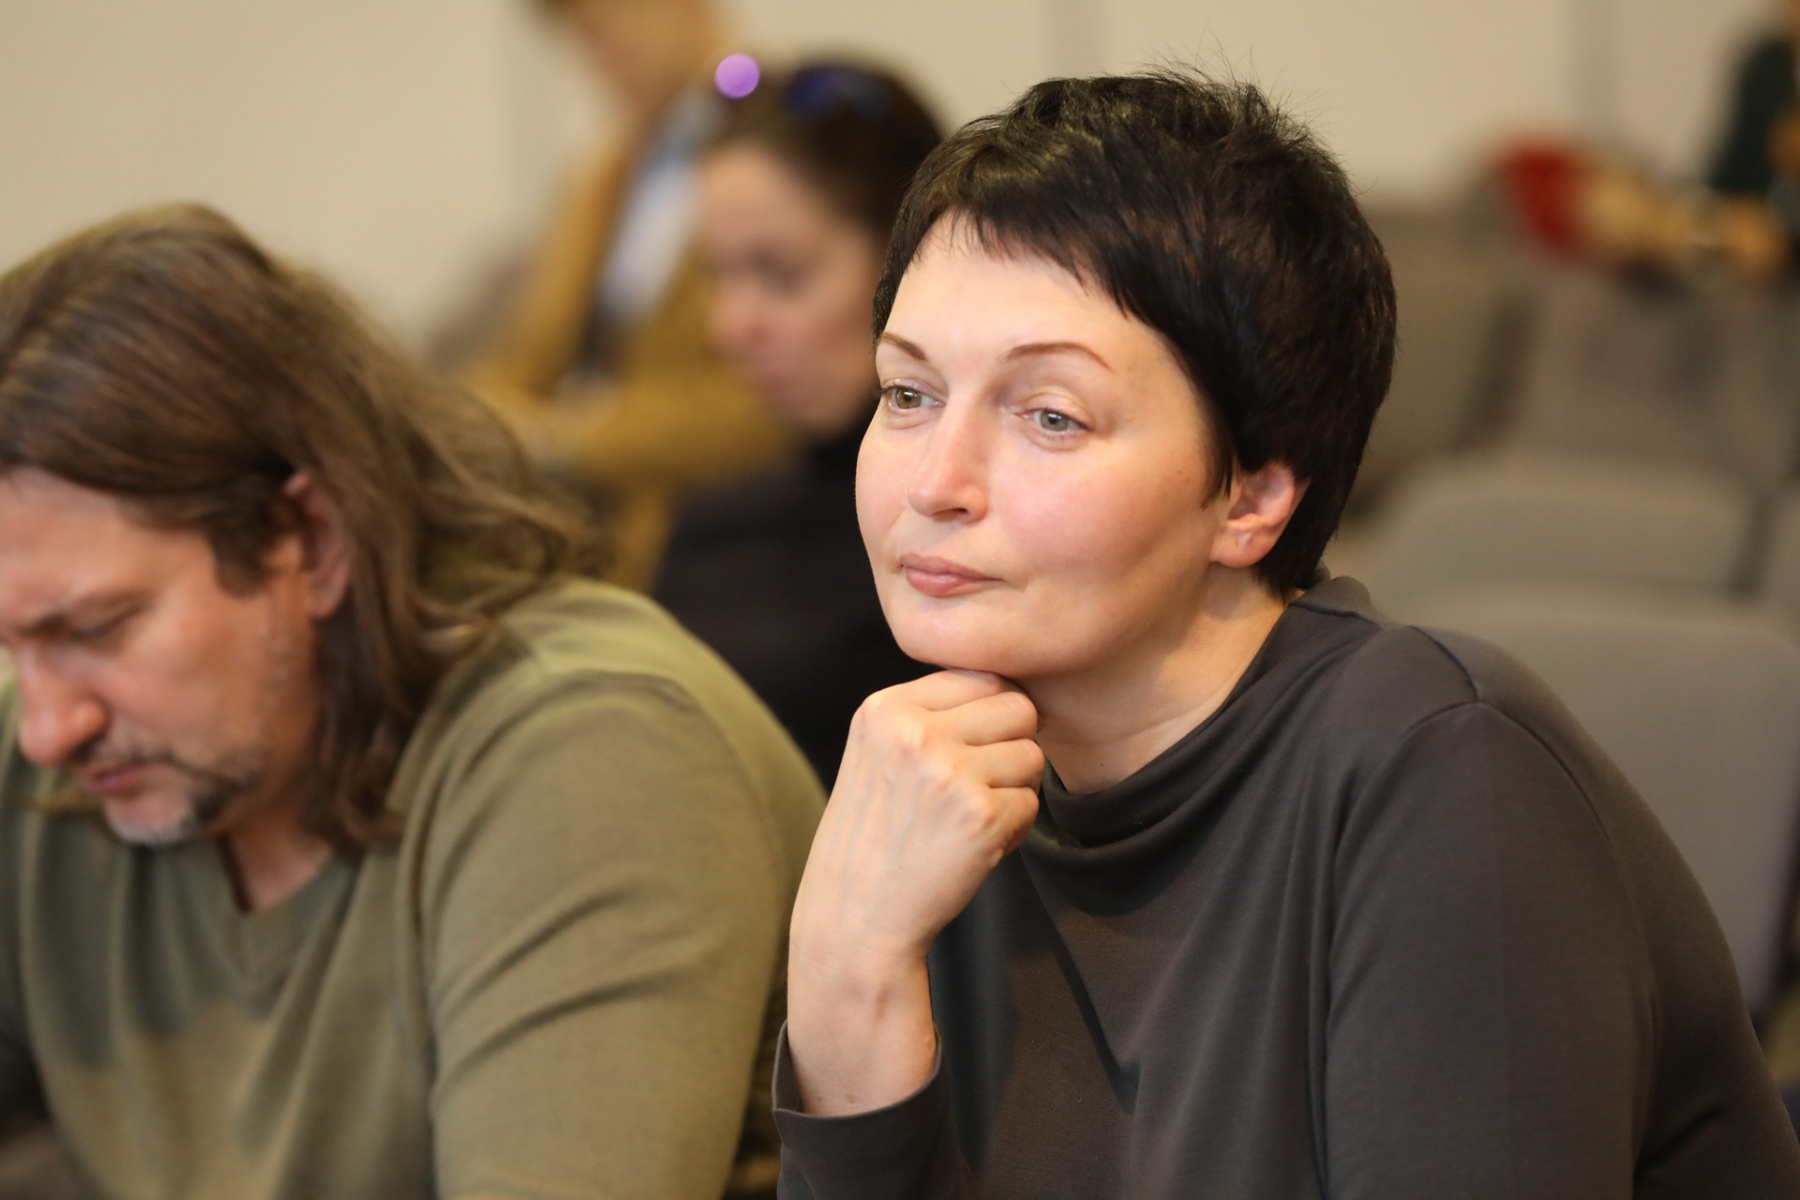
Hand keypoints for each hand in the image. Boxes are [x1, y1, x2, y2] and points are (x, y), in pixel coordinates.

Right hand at [787, 670, 1043, 1114]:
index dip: (985, 718)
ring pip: (1031, 755)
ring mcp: (949, 771)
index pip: (978, 675)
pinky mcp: (981, 814)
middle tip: (972, 790)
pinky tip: (971, 849)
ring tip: (965, 822)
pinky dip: (1013, 830)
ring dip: (1012, 791)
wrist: (856, 923)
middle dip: (1008, 748)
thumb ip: (927, 715)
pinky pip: (1032, 803)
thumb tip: (1006, 685)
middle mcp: (915, 731)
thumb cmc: (873, 842)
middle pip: (1017, 707)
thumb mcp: (877, 755)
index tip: (960, 756)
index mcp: (885, 708)